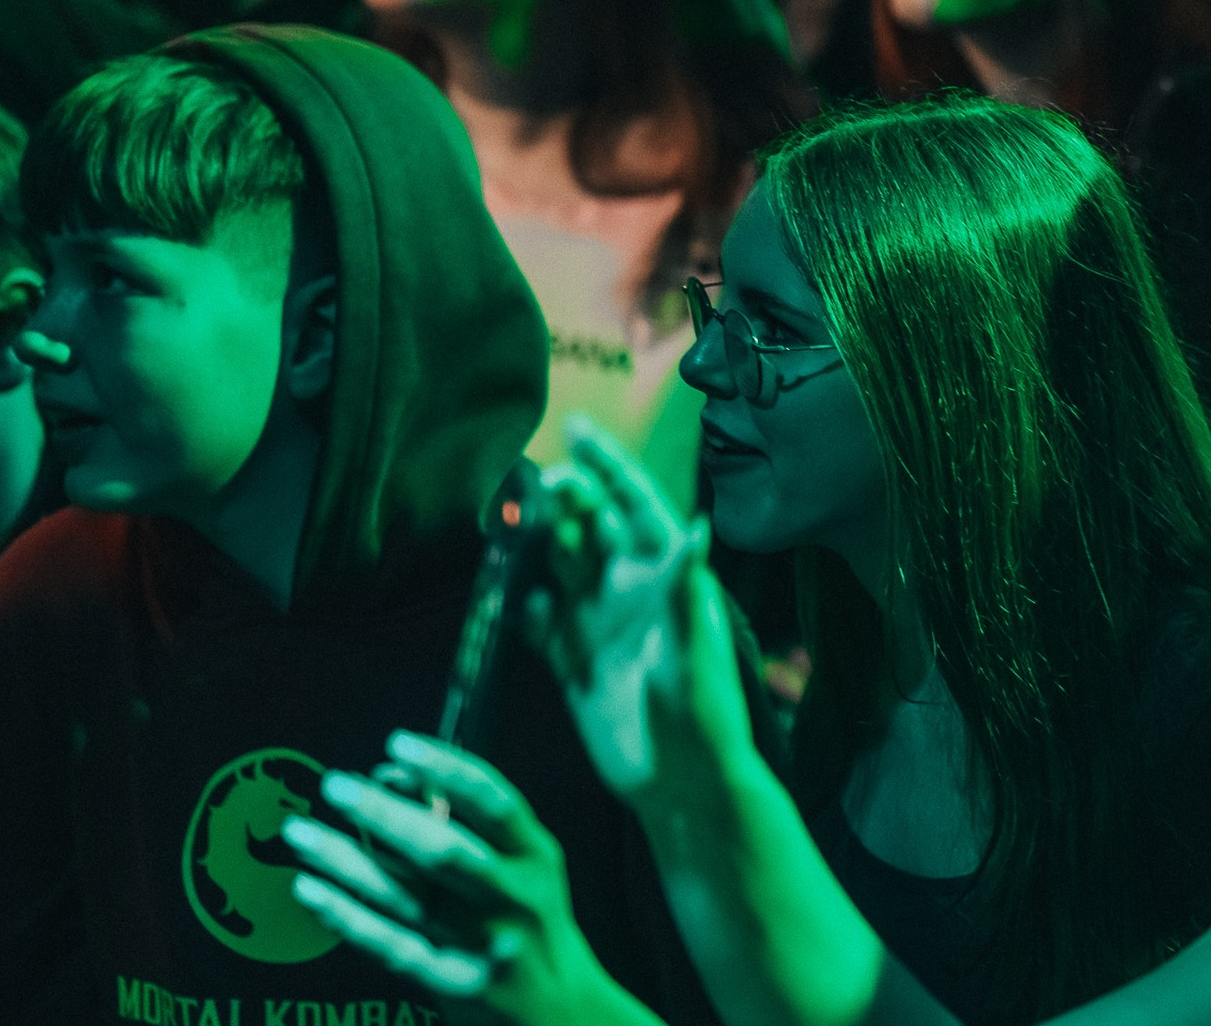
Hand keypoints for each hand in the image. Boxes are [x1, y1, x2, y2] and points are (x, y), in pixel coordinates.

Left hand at [283, 732, 635, 1023]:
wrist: (559, 1012)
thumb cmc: (531, 923)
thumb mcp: (525, 867)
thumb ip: (473, 825)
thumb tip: (400, 776)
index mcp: (536, 857)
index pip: (495, 802)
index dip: (448, 768)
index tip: (398, 744)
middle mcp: (513, 898)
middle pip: (443, 850)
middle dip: (384, 814)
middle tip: (335, 786)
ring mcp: (482, 944)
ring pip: (404, 896)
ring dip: (346, 861)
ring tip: (300, 832)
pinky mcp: (452, 984)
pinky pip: (388, 944)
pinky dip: (346, 915)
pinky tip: (308, 890)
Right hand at [525, 419, 715, 797]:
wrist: (682, 781)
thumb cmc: (702, 711)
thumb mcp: (695, 647)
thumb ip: (686, 589)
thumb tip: (697, 526)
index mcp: (669, 576)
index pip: (637, 504)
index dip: (609, 465)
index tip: (576, 429)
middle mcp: (633, 592)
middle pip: (591, 527)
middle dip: (563, 497)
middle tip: (532, 477)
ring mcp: (601, 625)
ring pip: (561, 566)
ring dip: (538, 541)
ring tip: (508, 516)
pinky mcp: (575, 663)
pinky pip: (542, 622)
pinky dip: (525, 604)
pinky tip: (510, 590)